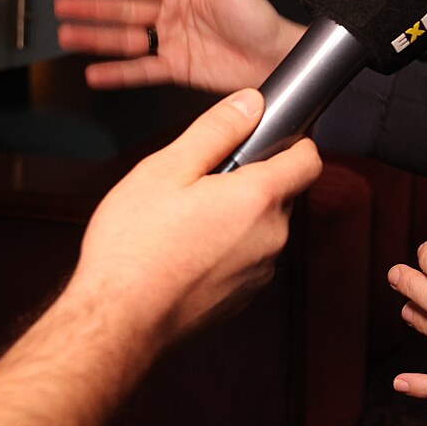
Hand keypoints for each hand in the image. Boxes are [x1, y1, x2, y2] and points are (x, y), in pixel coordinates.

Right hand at [56, 0, 302, 93]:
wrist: (275, 57)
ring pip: (124, 39)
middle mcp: (173, 14)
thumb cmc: (259, 18)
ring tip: (66, 35)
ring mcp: (172, 42)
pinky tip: (95, 72)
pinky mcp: (176, 68)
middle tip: (61, 4)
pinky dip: (117, 72)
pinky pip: (140, 70)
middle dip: (90, 6)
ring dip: (95, 37)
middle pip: (122, 9)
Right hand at [67, 89, 321, 342]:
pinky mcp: (244, 296)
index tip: (264, 140)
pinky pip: (248, 258)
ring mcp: (261, 270)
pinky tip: (186, 252)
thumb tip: (251, 103)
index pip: (309, 159)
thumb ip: (217, 130)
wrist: (117, 322)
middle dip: (251, 181)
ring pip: (263, 226)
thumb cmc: (133, 248)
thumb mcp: (166, 169)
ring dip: (237, 217)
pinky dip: (227, 249)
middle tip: (201, 185)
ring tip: (185, 223)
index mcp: (260, 199)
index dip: (291, 142)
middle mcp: (273, 236)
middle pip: (282, 192)